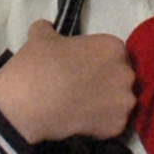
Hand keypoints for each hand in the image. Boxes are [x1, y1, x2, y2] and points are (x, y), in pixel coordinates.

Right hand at [0, 19, 135, 143]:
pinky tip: (83, 120)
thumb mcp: (40, 36)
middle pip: (119, 77)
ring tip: (83, 106)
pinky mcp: (117, 126)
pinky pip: (113, 124)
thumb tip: (46, 28)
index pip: (113, 54)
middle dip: (105, 82)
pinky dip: (101, 124)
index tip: (84, 68)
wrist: (27, 103)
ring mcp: (124, 101)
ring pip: (119, 102)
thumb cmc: (38, 64)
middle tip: (82, 88)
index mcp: (113, 47)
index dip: (98, 62)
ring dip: (105, 104)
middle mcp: (126, 73)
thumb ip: (49, 29)